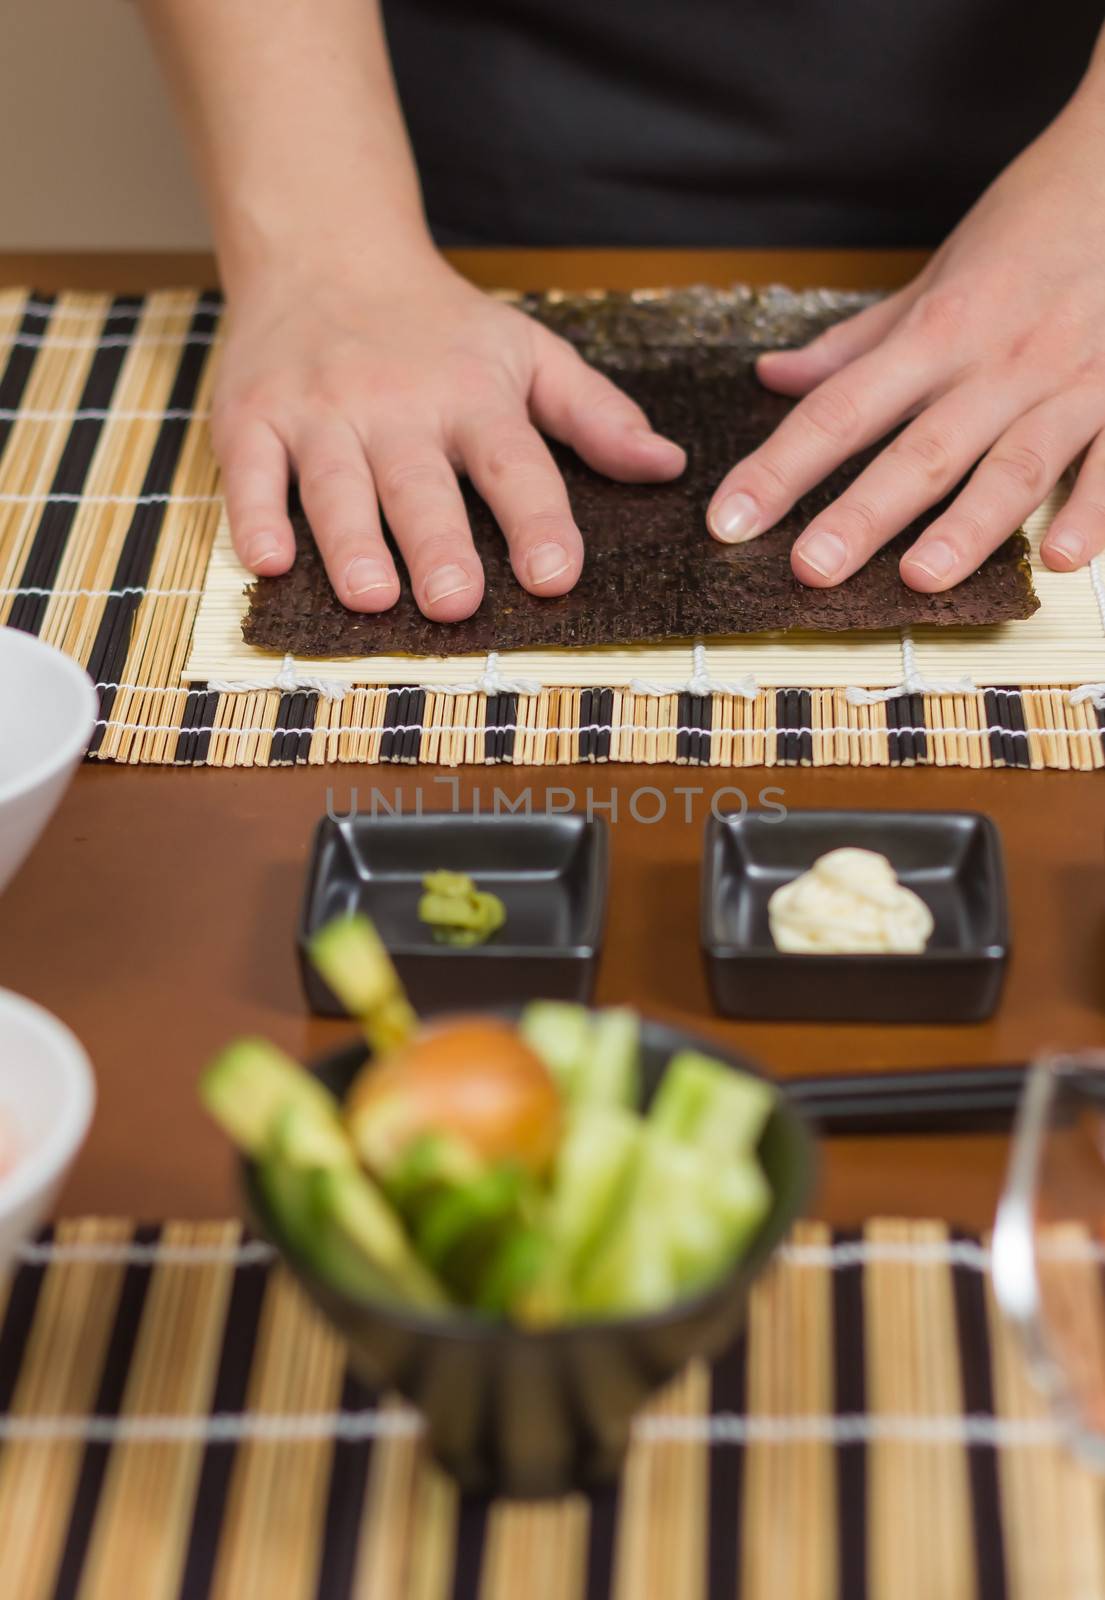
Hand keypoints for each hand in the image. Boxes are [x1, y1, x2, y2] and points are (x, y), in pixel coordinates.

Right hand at [212, 256, 684, 618]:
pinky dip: (254, 516)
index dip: (537, 520)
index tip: (556, 575)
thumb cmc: (437, 323)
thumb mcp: (527, 353)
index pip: (514, 464)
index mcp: (472, 395)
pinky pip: (251, 472)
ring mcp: (319, 411)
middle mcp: (396, 404)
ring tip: (371, 598)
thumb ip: (595, 415)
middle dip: (438, 544)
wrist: (325, 248)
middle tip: (455, 601)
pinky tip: (268, 561)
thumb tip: (666, 465)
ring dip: (351, 543)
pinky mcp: (253, 417)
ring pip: (335, 484)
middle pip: (420, 484)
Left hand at [707, 95, 1104, 589]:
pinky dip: (1093, 509)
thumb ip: (859, 341)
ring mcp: (1070, 381)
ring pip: (1013, 464)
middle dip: (862, 513)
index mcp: (940, 330)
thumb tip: (772, 375)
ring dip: (968, 526)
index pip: (839, 409)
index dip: (778, 468)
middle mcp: (999, 361)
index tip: (728, 519)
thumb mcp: (940, 273)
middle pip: (920, 448)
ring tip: (920, 579)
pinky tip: (1061, 557)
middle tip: (810, 568)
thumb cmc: (1035, 225)